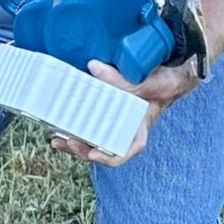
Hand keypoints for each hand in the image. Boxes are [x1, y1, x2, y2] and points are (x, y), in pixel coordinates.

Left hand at [48, 60, 201, 166]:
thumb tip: (93, 66)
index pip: (126, 151)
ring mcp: (113, 125)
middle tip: (69, 142)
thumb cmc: (163, 84)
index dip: (109, 157)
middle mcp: (124, 132)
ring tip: (58, 141)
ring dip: (74, 145)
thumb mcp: (150, 82)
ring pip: (92, 142)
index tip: (94, 154)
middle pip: (102, 150)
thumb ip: (125, 80)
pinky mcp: (102, 115)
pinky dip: (74, 129)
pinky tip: (59, 127)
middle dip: (83, 151)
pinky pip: (88, 126)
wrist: (164, 76)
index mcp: (139, 131)